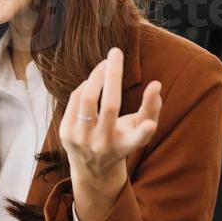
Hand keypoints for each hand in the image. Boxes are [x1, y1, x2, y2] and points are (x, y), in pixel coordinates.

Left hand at [59, 47, 161, 218]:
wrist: (92, 168)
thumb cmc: (122, 141)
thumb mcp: (139, 130)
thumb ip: (151, 108)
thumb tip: (156, 84)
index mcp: (126, 146)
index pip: (137, 139)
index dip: (144, 131)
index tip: (150, 125)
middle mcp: (103, 145)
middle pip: (109, 106)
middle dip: (113, 75)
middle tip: (117, 52)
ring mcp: (81, 140)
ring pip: (87, 98)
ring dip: (96, 75)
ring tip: (106, 63)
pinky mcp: (65, 134)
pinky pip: (75, 100)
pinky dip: (86, 86)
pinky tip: (93, 82)